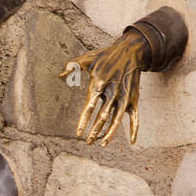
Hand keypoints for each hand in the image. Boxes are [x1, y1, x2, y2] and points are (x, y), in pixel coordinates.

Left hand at [59, 30, 149, 146]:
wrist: (131, 51)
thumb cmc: (106, 56)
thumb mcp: (87, 58)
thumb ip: (72, 66)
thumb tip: (60, 76)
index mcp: (99, 84)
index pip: (89, 107)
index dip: (84, 121)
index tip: (78, 133)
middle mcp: (112, 92)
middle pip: (103, 117)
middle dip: (95, 131)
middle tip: (88, 142)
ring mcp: (124, 97)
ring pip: (117, 120)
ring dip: (110, 133)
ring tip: (103, 144)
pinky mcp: (134, 99)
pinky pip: (135, 117)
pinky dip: (134, 129)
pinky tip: (132, 141)